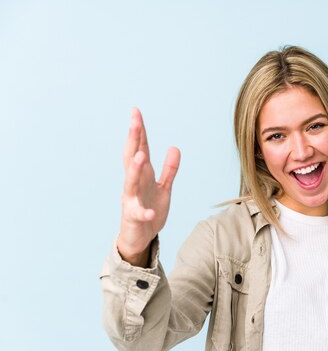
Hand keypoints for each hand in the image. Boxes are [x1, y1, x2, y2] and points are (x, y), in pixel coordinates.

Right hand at [117, 107, 180, 265]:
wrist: (140, 237)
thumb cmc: (149, 209)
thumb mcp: (164, 187)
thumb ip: (169, 169)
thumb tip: (174, 147)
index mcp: (141, 174)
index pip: (140, 148)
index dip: (139, 131)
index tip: (136, 112)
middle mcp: (133, 184)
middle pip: (132, 158)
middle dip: (133, 141)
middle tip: (135, 122)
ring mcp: (132, 200)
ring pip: (131, 182)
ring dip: (135, 169)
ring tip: (140, 156)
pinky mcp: (134, 217)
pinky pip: (139, 214)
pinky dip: (144, 212)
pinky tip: (149, 212)